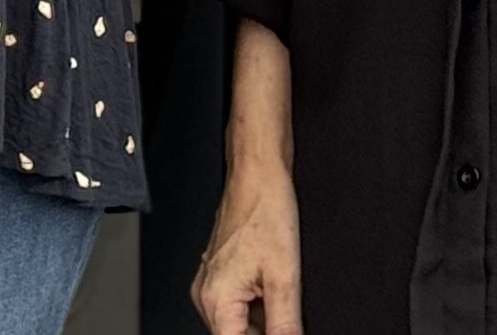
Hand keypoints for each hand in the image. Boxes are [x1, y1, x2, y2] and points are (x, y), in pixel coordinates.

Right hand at [191, 169, 303, 334]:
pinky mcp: (220, 275)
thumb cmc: (265, 212)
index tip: (283, 330)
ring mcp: (211, 284)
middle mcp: (207, 295)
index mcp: (216, 300)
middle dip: (265, 334)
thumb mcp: (285, 279)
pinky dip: (259, 309)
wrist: (257, 177)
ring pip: (239, 324)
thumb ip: (286, 326)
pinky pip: (239, 306)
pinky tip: (276, 293)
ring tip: (283, 298)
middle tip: (288, 318)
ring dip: (264, 325)